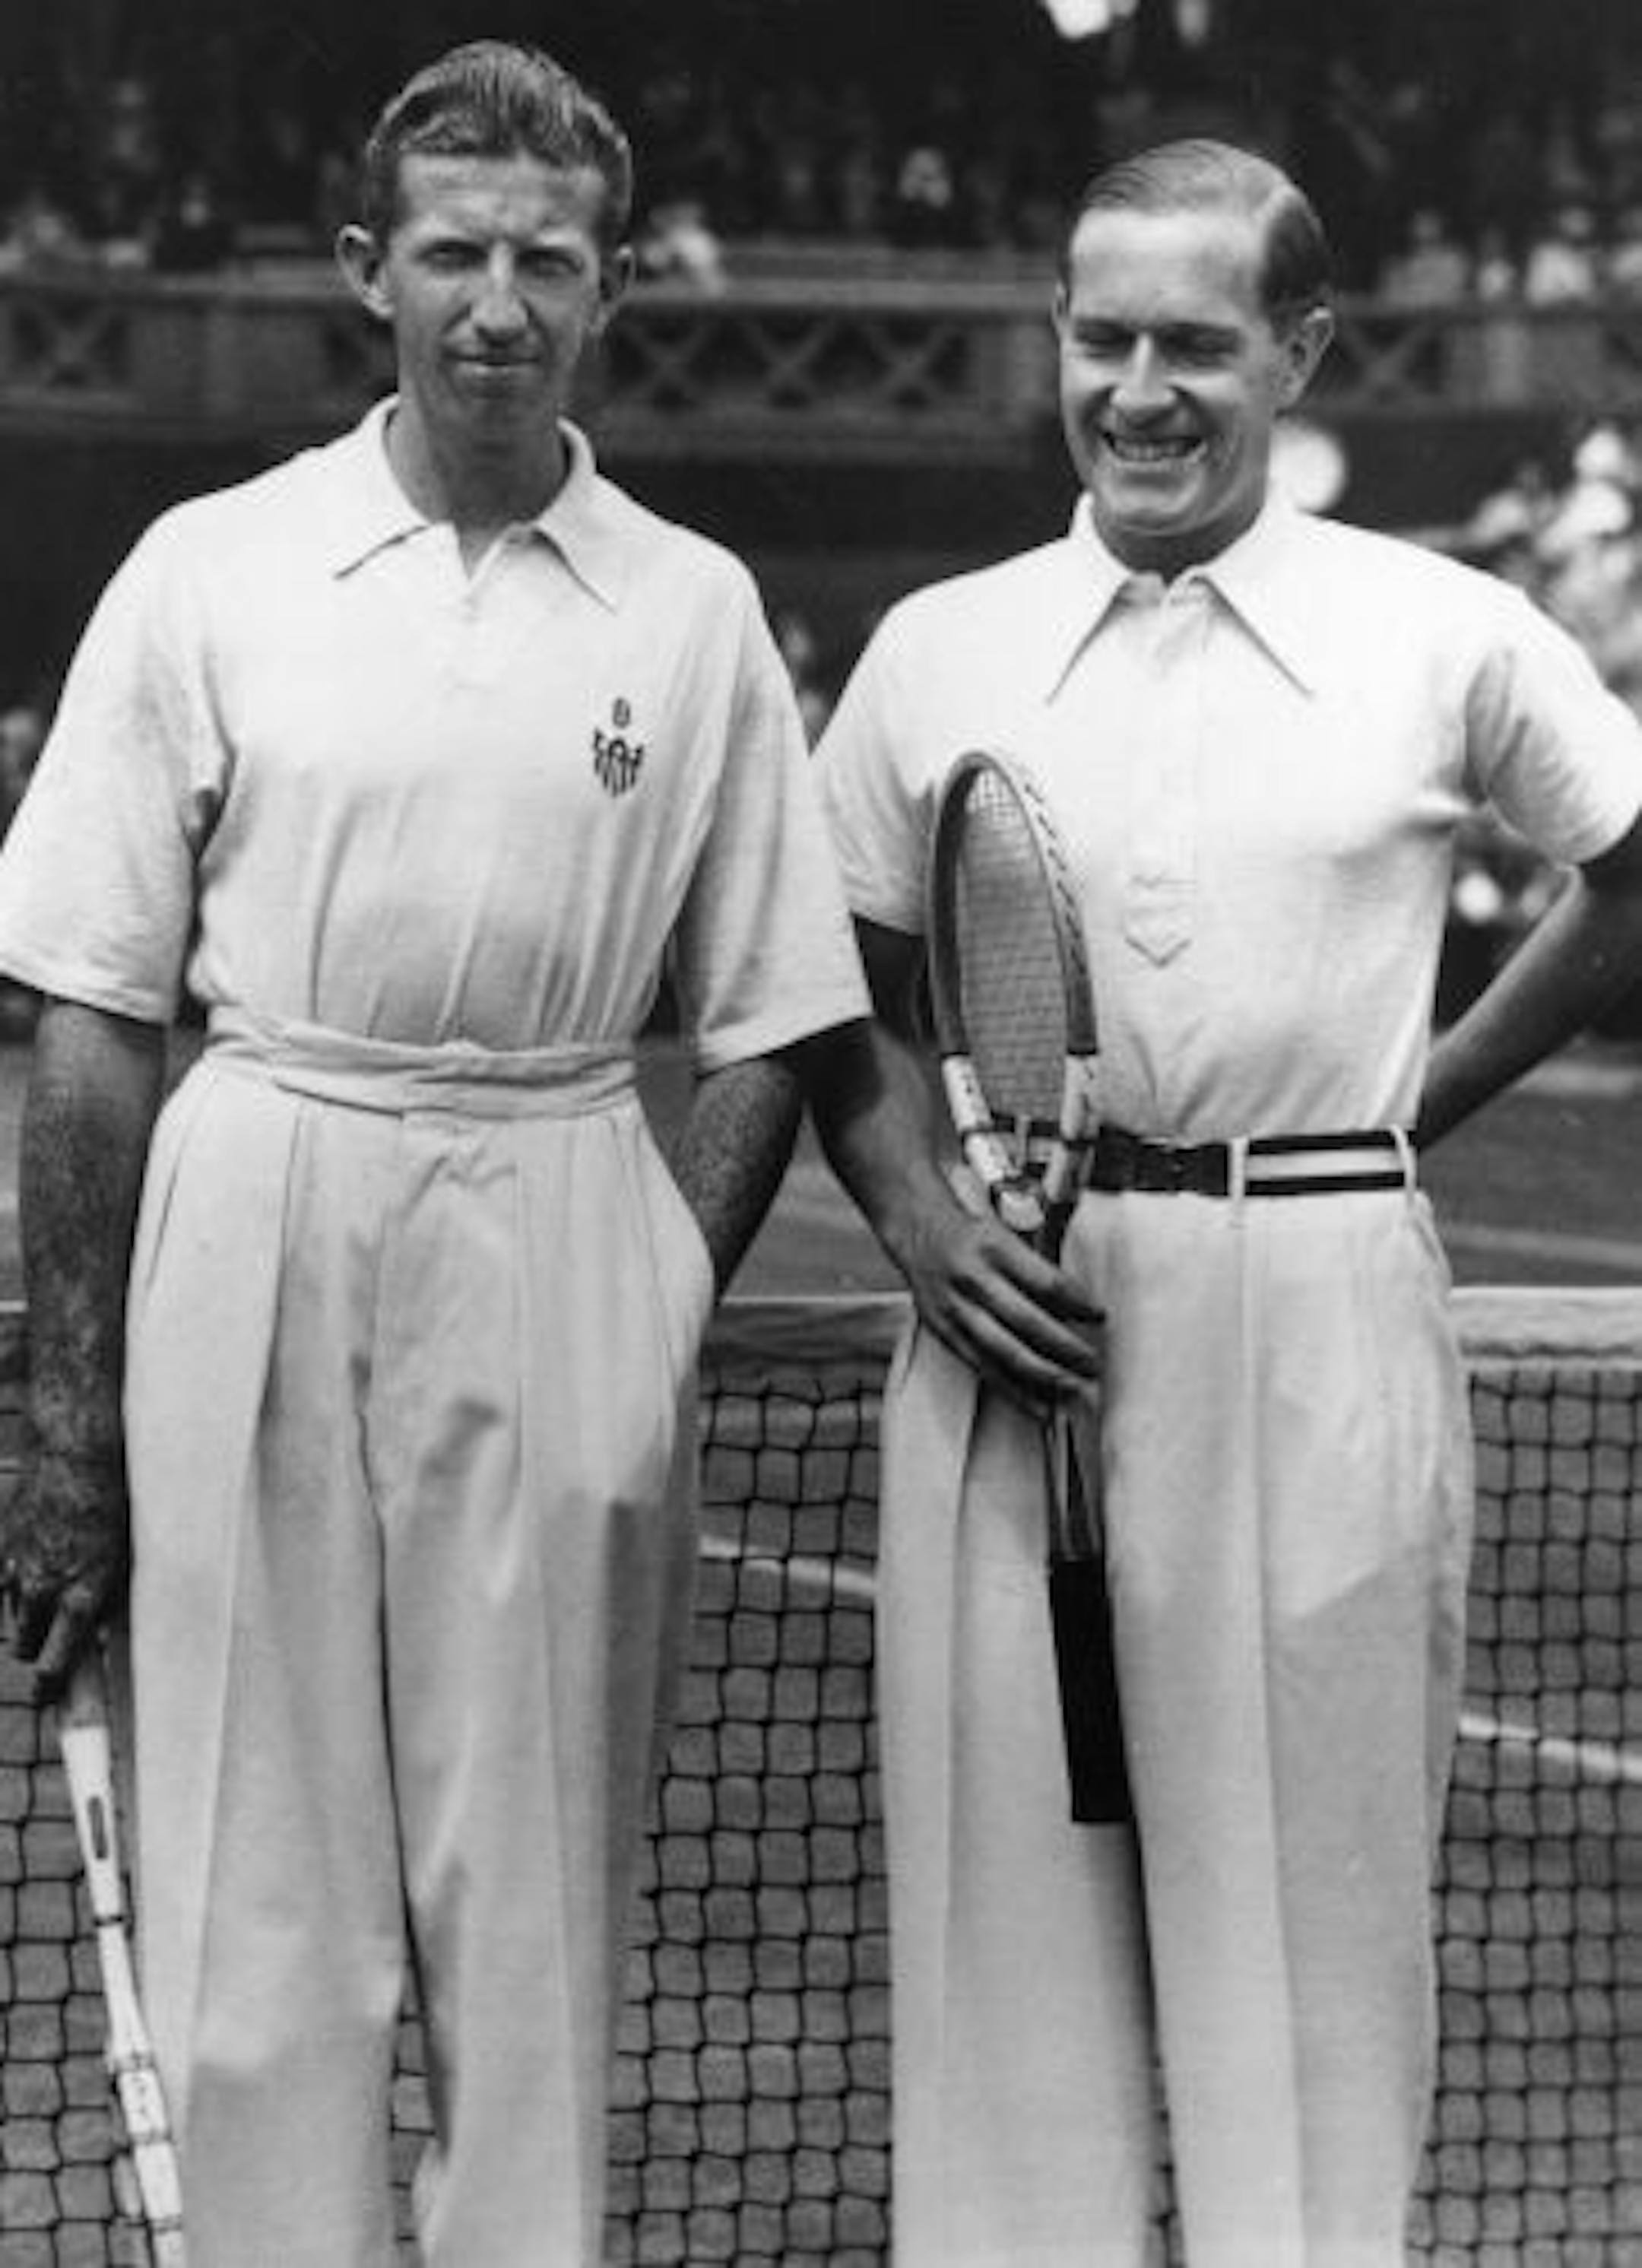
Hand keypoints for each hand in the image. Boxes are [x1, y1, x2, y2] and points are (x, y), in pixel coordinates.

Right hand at [0, 1445, 129, 1700]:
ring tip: (51, 1586)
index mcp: (83, 1597)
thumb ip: (107, 1604)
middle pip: (25, 1647)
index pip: (53, 1667)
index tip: (47, 1695)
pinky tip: (36, 1561)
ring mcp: (18, 1569)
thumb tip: (98, 1638)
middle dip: (37, 1647)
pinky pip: (2, 1583)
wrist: (77, 1459)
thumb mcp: (122, 1562)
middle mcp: (46, 1589)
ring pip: (14, 1615)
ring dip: (28, 1612)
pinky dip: (15, 1581)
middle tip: (49, 1638)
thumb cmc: (114, 1509)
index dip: (49, 1688)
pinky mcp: (2, 1549)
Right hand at [895, 1195, 1102, 1408]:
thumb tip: (1075, 1313)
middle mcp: (973, 1279)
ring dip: (1044, 1376)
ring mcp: (956, 1309)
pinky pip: (984, 1368)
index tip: (1100, 1317)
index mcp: (994, 1248)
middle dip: (1066, 1349)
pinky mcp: (945, 1332)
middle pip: (1028, 1321)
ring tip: (1074, 1391)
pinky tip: (1039, 1406)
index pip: (1045, 1281)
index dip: (1077, 1302)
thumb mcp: (1006, 1236)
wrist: (917, 1231)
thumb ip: (1036, 1271)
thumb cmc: (970, 1235)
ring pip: (1005, 1352)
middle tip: (1093, 1365)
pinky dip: (1014, 1391)